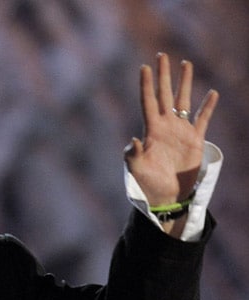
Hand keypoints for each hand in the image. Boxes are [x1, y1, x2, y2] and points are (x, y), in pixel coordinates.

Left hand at [124, 53, 218, 207]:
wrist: (167, 197)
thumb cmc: (148, 184)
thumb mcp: (137, 170)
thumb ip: (133, 155)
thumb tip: (134, 140)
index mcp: (151, 130)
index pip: (148, 102)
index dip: (146, 85)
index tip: (144, 67)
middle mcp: (166, 126)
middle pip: (164, 95)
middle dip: (164, 76)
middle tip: (162, 56)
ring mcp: (181, 131)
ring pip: (183, 101)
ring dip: (184, 83)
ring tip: (185, 63)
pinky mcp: (195, 140)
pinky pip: (202, 119)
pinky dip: (207, 107)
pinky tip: (211, 93)